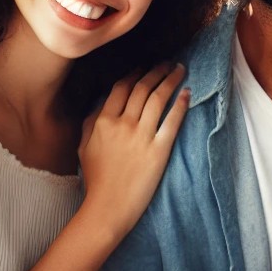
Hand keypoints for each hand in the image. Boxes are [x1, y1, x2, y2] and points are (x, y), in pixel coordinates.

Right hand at [78, 63, 188, 238]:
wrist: (107, 208)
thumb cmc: (96, 180)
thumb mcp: (84, 147)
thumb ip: (91, 122)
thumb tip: (101, 104)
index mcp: (104, 121)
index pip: (122, 88)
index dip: (135, 73)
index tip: (144, 67)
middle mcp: (123, 124)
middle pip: (142, 88)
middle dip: (156, 71)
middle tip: (166, 63)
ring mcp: (141, 137)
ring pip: (158, 99)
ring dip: (170, 80)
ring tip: (179, 69)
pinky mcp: (159, 150)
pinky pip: (172, 121)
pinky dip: (181, 104)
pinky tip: (187, 92)